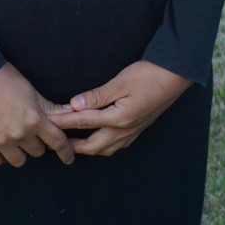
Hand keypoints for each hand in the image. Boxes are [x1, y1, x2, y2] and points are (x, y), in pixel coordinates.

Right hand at [0, 62, 74, 167]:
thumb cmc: (5, 78)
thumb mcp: (31, 91)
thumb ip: (49, 107)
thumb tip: (70, 114)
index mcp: (34, 119)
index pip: (57, 142)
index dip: (66, 152)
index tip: (68, 158)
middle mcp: (19, 134)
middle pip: (37, 152)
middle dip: (37, 143)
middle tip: (29, 132)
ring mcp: (0, 141)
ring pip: (19, 161)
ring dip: (20, 152)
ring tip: (14, 139)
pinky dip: (0, 156)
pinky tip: (0, 145)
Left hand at [51, 60, 191, 156]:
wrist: (175, 76)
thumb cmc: (149, 75)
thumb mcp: (121, 82)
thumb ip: (97, 95)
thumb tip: (74, 104)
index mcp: (119, 119)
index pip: (85, 121)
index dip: (64, 121)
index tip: (49, 121)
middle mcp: (125, 130)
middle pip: (93, 145)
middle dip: (73, 145)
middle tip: (56, 141)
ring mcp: (133, 132)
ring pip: (105, 149)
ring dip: (87, 147)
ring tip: (73, 142)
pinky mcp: (138, 128)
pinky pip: (116, 145)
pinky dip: (102, 145)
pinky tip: (98, 138)